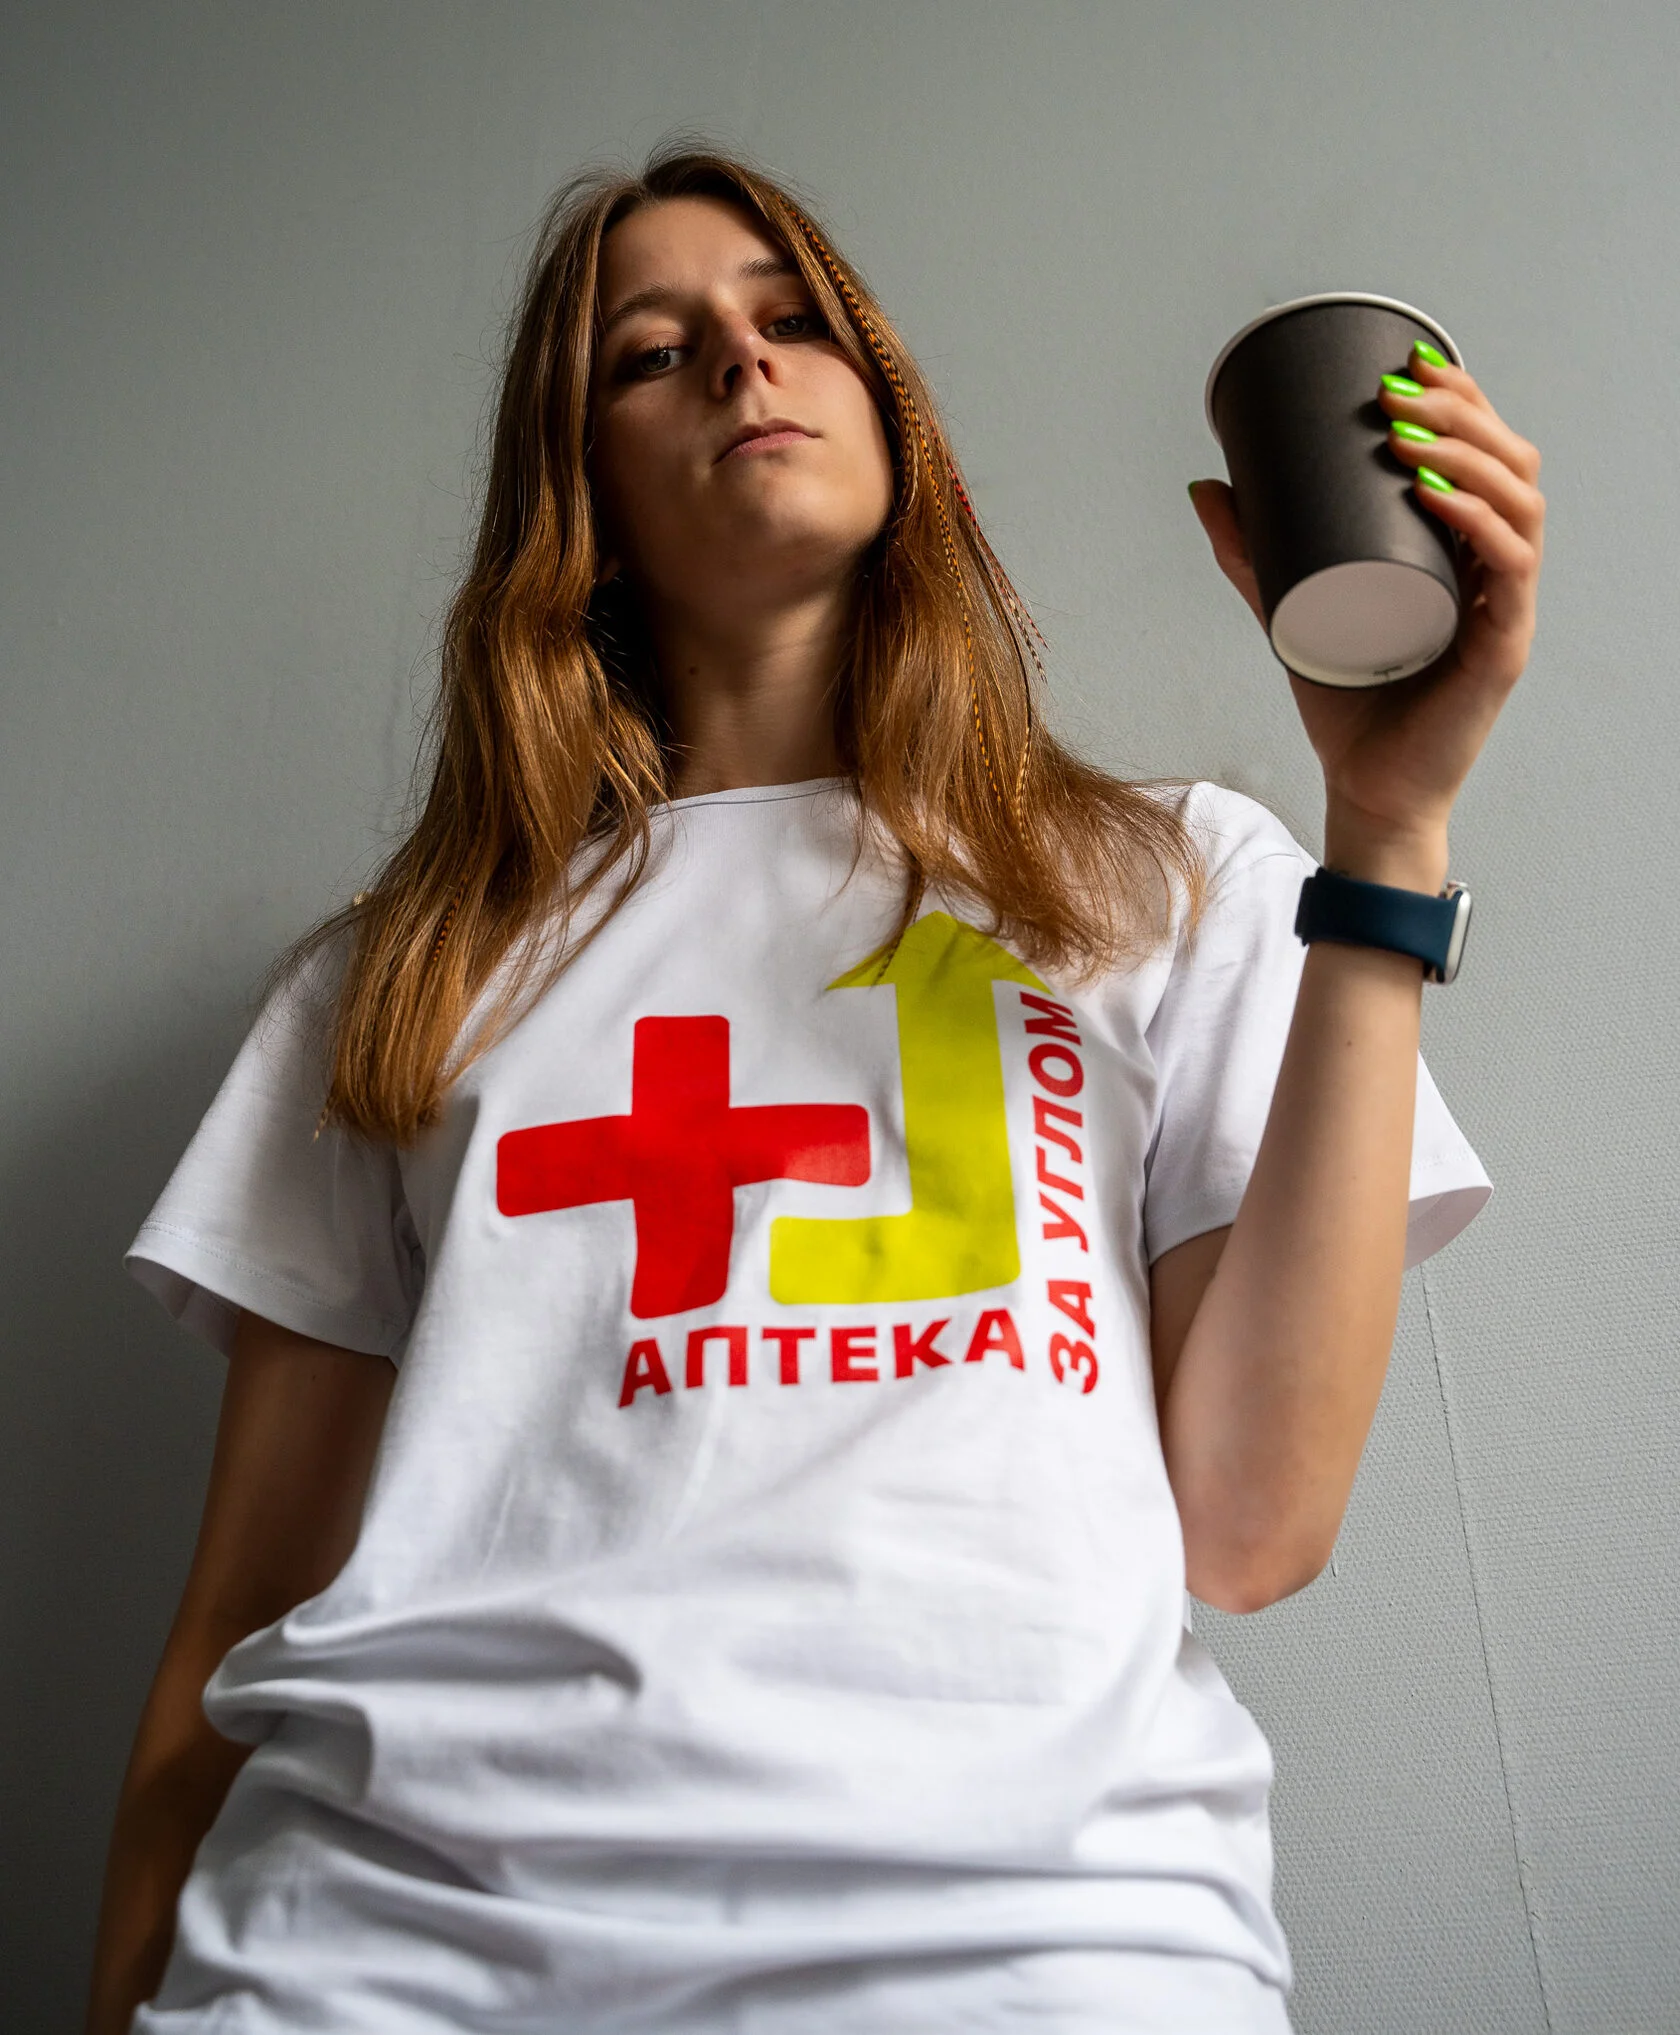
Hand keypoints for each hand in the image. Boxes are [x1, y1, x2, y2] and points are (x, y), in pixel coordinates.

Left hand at [1189, 341, 1543, 885]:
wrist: (1365, 786)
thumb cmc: (1345, 700)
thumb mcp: (1288, 607)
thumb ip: (1251, 551)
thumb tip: (1207, 484)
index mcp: (1464, 550)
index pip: (1485, 454)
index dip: (1460, 399)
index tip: (1407, 364)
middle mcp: (1496, 569)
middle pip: (1511, 463)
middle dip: (1460, 412)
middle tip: (1397, 391)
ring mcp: (1507, 606)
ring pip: (1519, 504)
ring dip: (1471, 454)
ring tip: (1409, 435)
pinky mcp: (1503, 646)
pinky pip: (1509, 569)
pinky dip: (1476, 522)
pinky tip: (1439, 495)